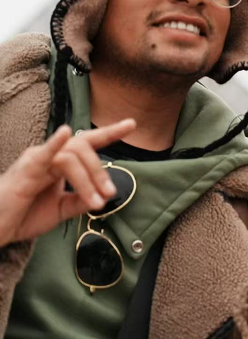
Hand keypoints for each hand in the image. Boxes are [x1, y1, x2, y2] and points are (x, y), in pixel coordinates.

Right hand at [0, 120, 136, 247]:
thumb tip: (104, 197)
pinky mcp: (25, 171)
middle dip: (100, 171)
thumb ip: (81, 201)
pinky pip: (42, 155)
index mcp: (59, 162)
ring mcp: (37, 161)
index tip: (131, 124)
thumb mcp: (62, 209)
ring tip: (95, 202)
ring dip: (88, 179)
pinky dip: (54, 143)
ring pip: (71, 157)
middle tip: (109, 194)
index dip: (109, 133)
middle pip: (84, 149)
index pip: (87, 143)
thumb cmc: (25, 214)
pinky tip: (64, 134)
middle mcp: (50, 156)